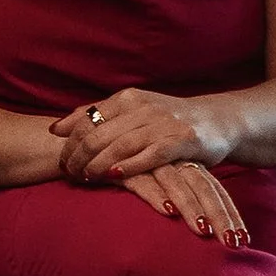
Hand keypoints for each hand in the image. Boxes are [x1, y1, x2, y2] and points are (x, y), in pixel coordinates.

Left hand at [53, 88, 232, 185]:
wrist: (218, 120)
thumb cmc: (168, 120)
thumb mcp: (132, 112)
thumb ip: (98, 117)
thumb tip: (57, 129)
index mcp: (127, 98)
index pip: (87, 120)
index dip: (69, 142)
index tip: (60, 161)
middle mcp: (143, 107)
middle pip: (99, 134)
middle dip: (78, 156)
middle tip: (68, 174)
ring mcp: (163, 123)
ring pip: (120, 145)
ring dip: (98, 164)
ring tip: (85, 177)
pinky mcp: (183, 140)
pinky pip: (150, 155)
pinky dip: (129, 166)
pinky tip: (114, 176)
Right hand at [118, 163, 252, 247]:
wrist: (88, 139)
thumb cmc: (125, 166)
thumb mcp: (158, 179)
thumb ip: (175, 194)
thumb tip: (194, 224)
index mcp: (185, 165)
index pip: (214, 189)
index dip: (230, 213)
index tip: (245, 241)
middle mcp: (173, 161)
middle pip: (204, 188)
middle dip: (221, 217)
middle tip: (235, 244)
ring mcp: (150, 161)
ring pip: (178, 186)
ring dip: (192, 209)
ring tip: (205, 233)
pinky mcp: (125, 165)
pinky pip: (144, 181)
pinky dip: (156, 195)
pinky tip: (168, 211)